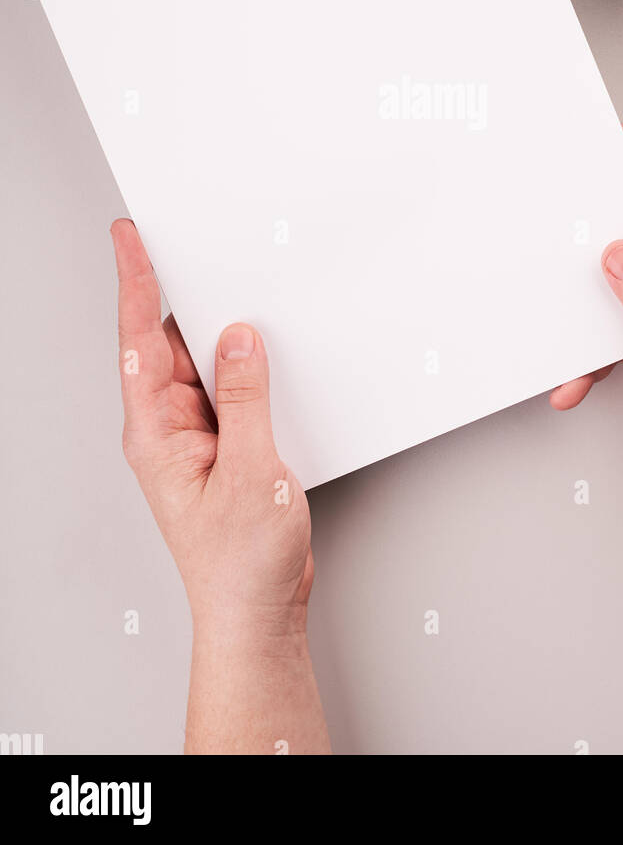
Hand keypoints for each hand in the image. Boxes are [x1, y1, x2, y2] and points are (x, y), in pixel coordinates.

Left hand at [111, 219, 312, 642]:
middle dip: (180, 291)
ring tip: (236, 287)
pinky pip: (229, 388)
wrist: (257, 612)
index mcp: (155, 433)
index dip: (137, 283)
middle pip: (169, 343)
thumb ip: (246, 398)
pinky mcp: (224, 445)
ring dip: (221, 330)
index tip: (131, 237)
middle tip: (188, 240)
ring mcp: (195, 438)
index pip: (140, 341)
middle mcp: (168, 430)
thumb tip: (240, 337)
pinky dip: (245, 364)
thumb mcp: (252, 469)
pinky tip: (264, 350)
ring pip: (203, 364)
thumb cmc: (241, 562)